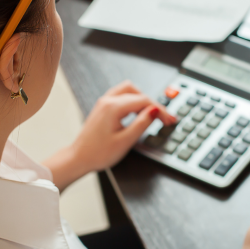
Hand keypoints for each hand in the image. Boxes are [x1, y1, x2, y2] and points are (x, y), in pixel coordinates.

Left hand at [43, 80, 175, 190]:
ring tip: (151, 115)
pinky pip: (121, 96)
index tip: (170, 120)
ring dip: (142, 100)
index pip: (144, 101)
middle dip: (152, 104)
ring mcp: (104, 102)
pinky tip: (137, 113)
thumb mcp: (125, 141)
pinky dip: (133, 101)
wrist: (79, 158)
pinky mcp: (102, 107)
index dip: (160, 110)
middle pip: (137, 92)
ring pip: (129, 90)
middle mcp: (107, 101)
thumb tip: (154, 111)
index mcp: (113, 107)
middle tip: (163, 118)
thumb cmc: (98, 153)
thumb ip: (141, 124)